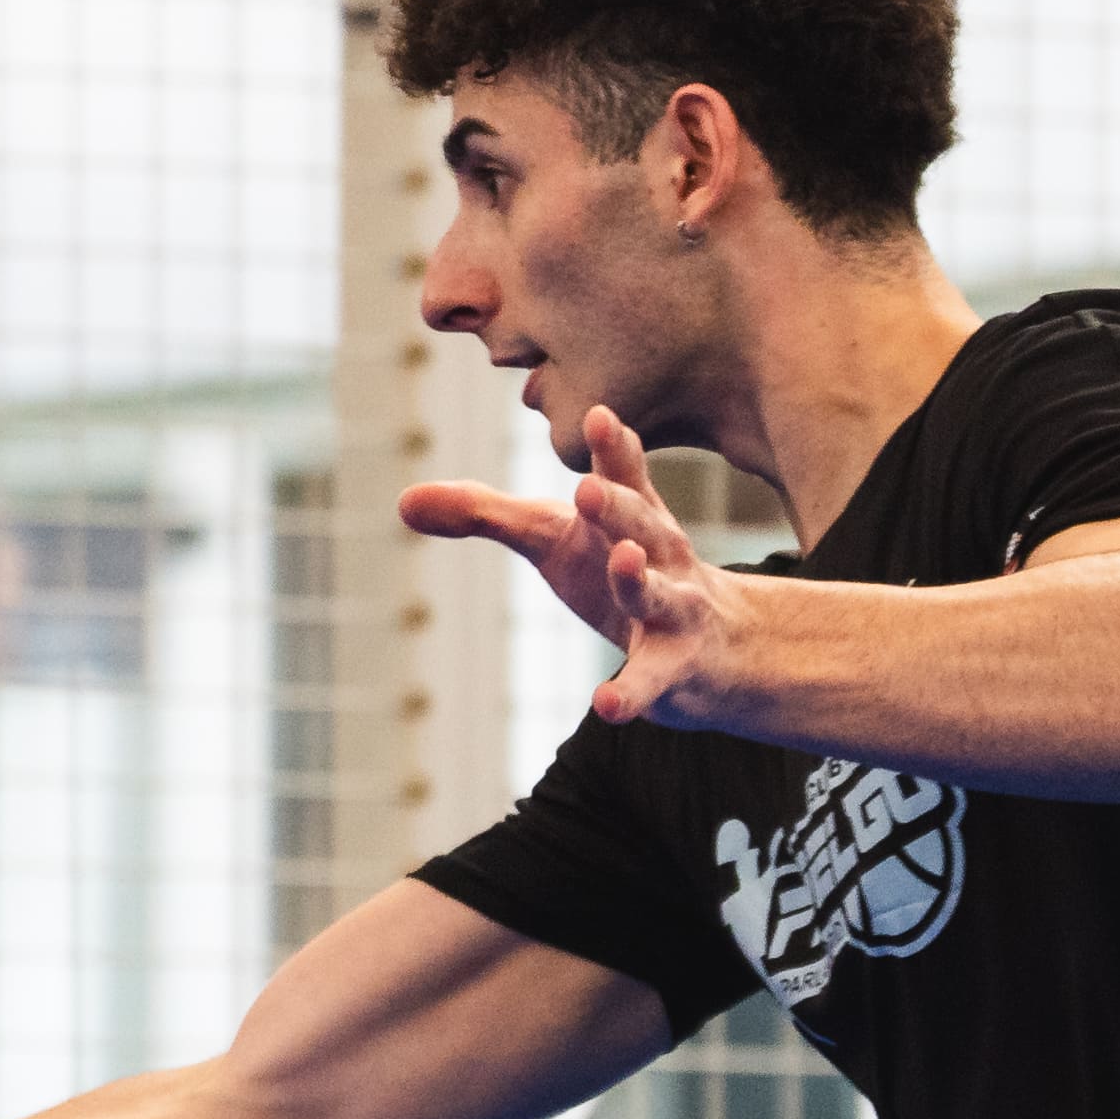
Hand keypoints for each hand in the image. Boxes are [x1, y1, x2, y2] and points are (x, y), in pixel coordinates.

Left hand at [401, 405, 747, 729]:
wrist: (716, 645)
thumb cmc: (617, 571)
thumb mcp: (551, 538)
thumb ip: (484, 515)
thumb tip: (403, 501)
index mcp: (630, 515)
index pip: (624, 474)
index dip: (612, 446)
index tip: (598, 414)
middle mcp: (659, 555)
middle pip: (642, 524)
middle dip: (618, 506)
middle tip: (588, 490)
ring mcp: (673, 611)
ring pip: (658, 594)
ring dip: (638, 579)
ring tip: (622, 559)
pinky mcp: (672, 669)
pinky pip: (651, 681)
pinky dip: (631, 692)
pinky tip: (606, 704)